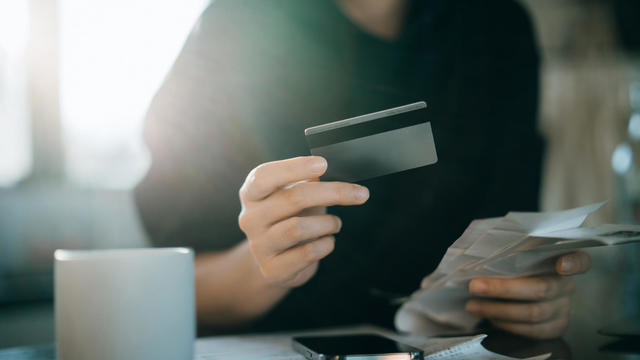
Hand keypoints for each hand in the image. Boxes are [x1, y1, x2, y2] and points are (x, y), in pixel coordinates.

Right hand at [238, 156, 368, 287]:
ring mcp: (259, 246)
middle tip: (361, 193)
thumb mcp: (294, 196)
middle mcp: (250, 218)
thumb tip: (333, 170)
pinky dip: (326, 244)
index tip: (323, 163)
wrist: (275, 262)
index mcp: (252, 194)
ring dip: (328, 223)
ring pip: (298, 228)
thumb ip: (308, 182)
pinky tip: (328, 241)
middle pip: (293, 198)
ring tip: (336, 224)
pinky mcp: (272, 269)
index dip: (295, 168)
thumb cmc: (289, 219)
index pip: (265, 176)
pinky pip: (307, 253)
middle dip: (332, 193)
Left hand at [465, 251, 591, 338]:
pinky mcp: (556, 328)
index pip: (580, 261)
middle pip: (541, 289)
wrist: (520, 294)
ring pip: (533, 313)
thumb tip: (480, 258)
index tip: (560, 265)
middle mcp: (566, 286)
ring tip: (473, 305)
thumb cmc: (515, 269)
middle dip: (504, 289)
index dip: (573, 263)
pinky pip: (531, 331)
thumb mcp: (515, 257)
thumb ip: (510, 255)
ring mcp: (563, 309)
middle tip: (475, 286)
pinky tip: (490, 317)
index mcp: (562, 262)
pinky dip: (507, 324)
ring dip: (498, 310)